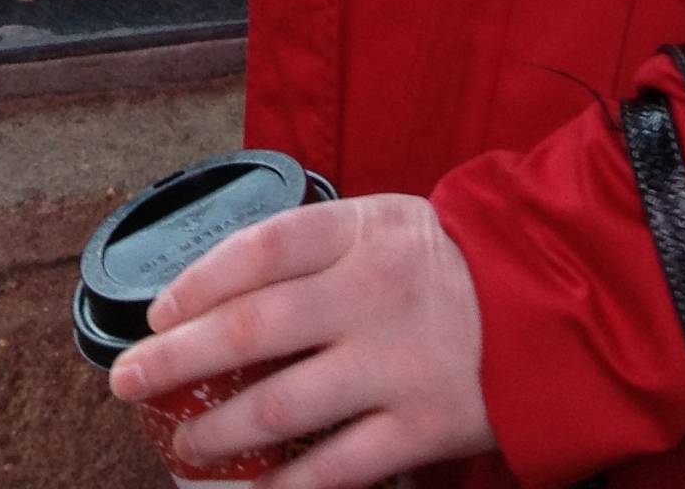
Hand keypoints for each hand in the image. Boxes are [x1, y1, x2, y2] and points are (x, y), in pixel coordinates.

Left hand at [107, 191, 491, 486]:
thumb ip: (316, 249)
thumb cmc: (452, 262)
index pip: (259, 250)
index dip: (198, 282)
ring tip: (184, 444)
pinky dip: (286, 488)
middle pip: (252, 329)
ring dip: (219, 433)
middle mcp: (371, 295)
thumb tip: (224, 289)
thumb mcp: (386, 222)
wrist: (556, 300)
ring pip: (283, 409)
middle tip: (128, 381)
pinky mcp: (422, 428)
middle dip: (178, 360)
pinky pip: (338, 468)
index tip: (158, 314)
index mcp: (360, 231)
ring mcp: (396, 365)